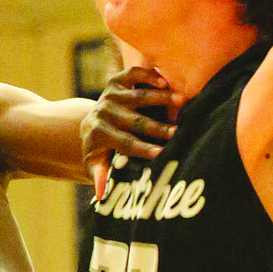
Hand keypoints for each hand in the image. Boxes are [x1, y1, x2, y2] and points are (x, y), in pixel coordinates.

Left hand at [81, 66, 181, 201]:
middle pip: (134, 121)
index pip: (124, 142)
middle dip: (156, 127)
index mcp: (99, 133)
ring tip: (181, 101)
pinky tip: (165, 80)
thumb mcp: (96, 162)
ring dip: (160, 98)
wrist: (91, 123)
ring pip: (138, 96)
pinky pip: (133, 74)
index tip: (160, 154)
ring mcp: (111, 94)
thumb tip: (100, 197)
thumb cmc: (101, 148)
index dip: (142, 148)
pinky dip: (148, 76)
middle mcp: (104, 111)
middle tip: (177, 132)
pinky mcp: (117, 80)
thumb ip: (99, 175)